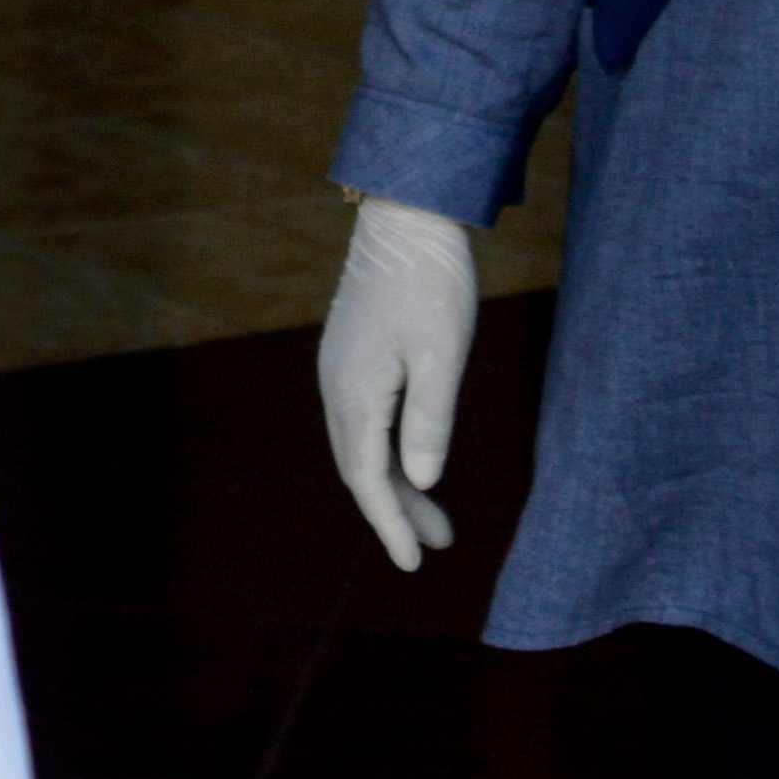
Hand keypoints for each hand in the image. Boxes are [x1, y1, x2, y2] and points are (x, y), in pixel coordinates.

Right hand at [311, 192, 480, 570]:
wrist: (406, 213)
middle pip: (361, 469)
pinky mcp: (352, 353)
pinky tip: (413, 459)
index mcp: (355, 393)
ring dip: (395, 484)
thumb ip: (430, 420)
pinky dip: (388, 452)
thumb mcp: (442, 354)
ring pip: (361, 445)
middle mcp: (336, 386)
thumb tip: (421, 482)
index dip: (389, 525)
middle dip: (395, 512)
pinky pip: (363, 420)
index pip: (368, 479)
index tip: (412, 564)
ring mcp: (339, 369)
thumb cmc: (430, 281)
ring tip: (435, 518)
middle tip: (437, 545)